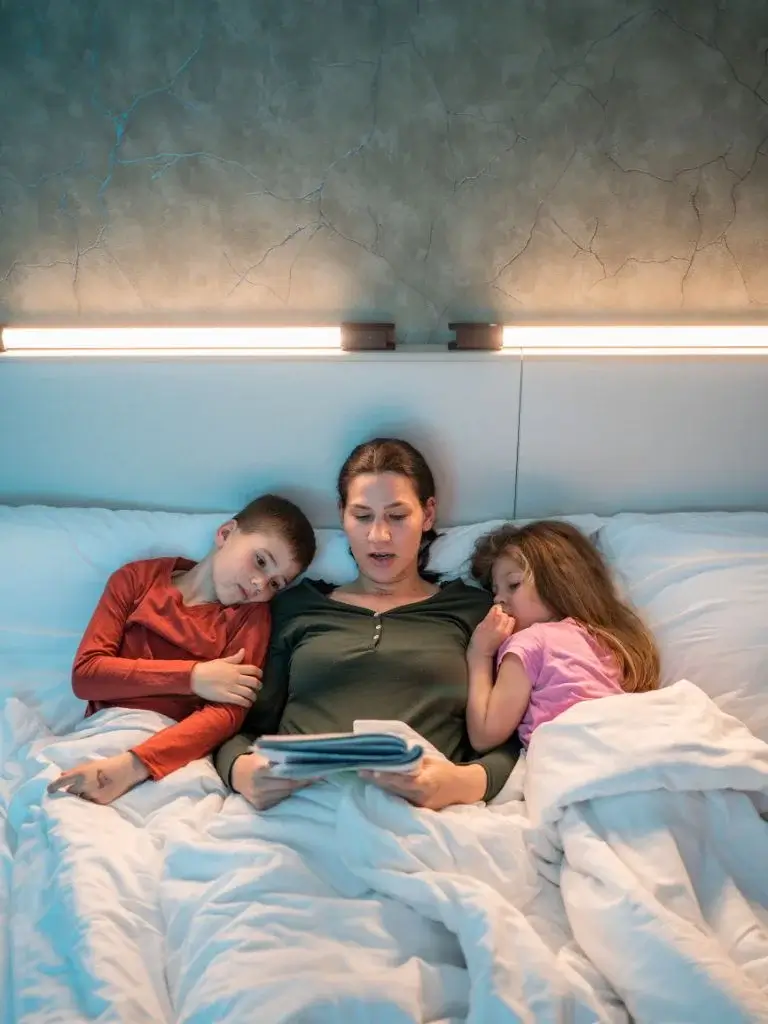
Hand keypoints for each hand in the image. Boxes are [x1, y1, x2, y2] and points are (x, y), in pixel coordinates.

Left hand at [47, 752, 150, 804]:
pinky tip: (96, 796)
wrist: (126, 770)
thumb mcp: (89, 765)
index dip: (53, 787)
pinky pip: (90, 804)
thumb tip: (61, 776)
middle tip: (76, 790)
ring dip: (81, 797)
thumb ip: (74, 771)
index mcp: (80, 774)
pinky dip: (90, 801)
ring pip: (80, 799)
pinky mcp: (99, 802)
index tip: (50, 791)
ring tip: (88, 792)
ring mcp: (92, 795)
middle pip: (70, 793)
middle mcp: (84, 785)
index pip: (61, 783)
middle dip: (72, 792)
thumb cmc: (107, 765)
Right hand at [191, 649, 262, 706]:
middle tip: (258, 688)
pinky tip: (247, 704)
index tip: (260, 676)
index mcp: (235, 668)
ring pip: (249, 693)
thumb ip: (234, 658)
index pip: (253, 670)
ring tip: (253, 698)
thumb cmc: (208, 668)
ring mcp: (231, 688)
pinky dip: (246, 703)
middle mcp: (236, 678)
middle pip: (254, 682)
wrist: (195, 677)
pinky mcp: (226, 697)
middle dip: (258, 686)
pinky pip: (240, 700)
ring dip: (253, 696)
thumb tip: (244, 650)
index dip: (259, 673)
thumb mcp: (222, 661)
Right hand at [230, 751, 312, 810]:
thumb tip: (306, 757)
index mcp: (259, 769)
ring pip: (286, 793)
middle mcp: (259, 785)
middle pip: (288, 785)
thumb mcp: (265, 754)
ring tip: (308, 780)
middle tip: (318, 775)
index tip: (317, 771)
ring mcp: (259, 798)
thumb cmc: (256, 761)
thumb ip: (282, 756)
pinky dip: (288, 793)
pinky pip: (280, 800)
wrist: (237, 775)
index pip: (286, 773)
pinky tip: (293, 788)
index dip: (302, 773)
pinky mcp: (261, 807)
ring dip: (298, 787)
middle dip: (304, 780)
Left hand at [360, 755, 486, 809]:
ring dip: (380, 785)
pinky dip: (388, 791)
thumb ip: (414, 760)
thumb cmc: (445, 771)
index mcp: (428, 782)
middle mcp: (422, 797)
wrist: (462, 789)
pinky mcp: (416, 810)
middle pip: (396, 788)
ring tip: (363, 774)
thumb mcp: (431, 762)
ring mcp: (419, 806)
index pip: (407, 781)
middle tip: (361, 769)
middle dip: (378, 779)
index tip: (376, 772)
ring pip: (395, 795)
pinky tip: (375, 784)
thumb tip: (395, 754)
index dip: (391, 778)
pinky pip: (400, 799)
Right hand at [468, 605, 515, 658]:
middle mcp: (498, 625)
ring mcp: (504, 631)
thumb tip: (496, 609)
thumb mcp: (480, 625)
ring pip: (510, 619)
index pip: (497, 608)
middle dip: (502, 614)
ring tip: (501, 624)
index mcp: (489, 621)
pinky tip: (504, 629)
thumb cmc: (478, 640)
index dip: (496, 609)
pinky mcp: (508, 636)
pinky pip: (512, 625)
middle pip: (505, 613)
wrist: (481, 654)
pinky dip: (509, 625)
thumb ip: (489, 617)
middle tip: (497, 619)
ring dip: (507, 620)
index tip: (494, 611)